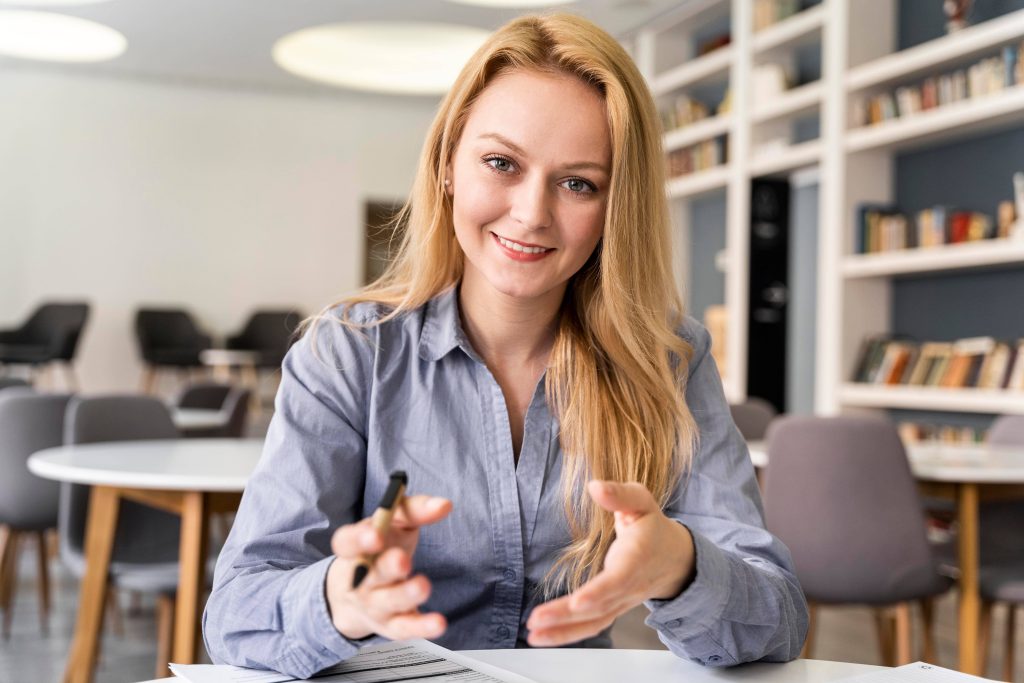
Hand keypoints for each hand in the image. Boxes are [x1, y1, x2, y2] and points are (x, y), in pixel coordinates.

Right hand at [325, 495, 452, 640]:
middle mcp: (359, 578)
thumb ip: (414, 510)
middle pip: (367, 575)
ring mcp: (373, 604)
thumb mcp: (394, 522)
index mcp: (354, 548)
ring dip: (404, 595)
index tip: (376, 535)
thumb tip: (443, 505)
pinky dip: (420, 627)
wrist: (358, 593)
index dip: (359, 539)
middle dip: (385, 568)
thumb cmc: (383, 547)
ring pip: (386, 602)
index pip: (347, 543)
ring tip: (423, 585)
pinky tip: (438, 622)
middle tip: (402, 560)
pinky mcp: (390, 625)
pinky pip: (403, 628)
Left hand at [525, 481, 695, 646]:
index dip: (599, 592)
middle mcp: (630, 585)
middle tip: (536, 620)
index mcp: (638, 557)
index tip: (577, 602)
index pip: (619, 579)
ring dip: (562, 632)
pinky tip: (542, 636)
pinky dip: (567, 634)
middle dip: (566, 615)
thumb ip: (620, 494)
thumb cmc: (652, 526)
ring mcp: (622, 601)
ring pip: (594, 621)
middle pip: (600, 606)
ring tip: (533, 634)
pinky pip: (591, 625)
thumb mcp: (641, 500)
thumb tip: (595, 487)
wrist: (674, 558)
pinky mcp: (612, 608)